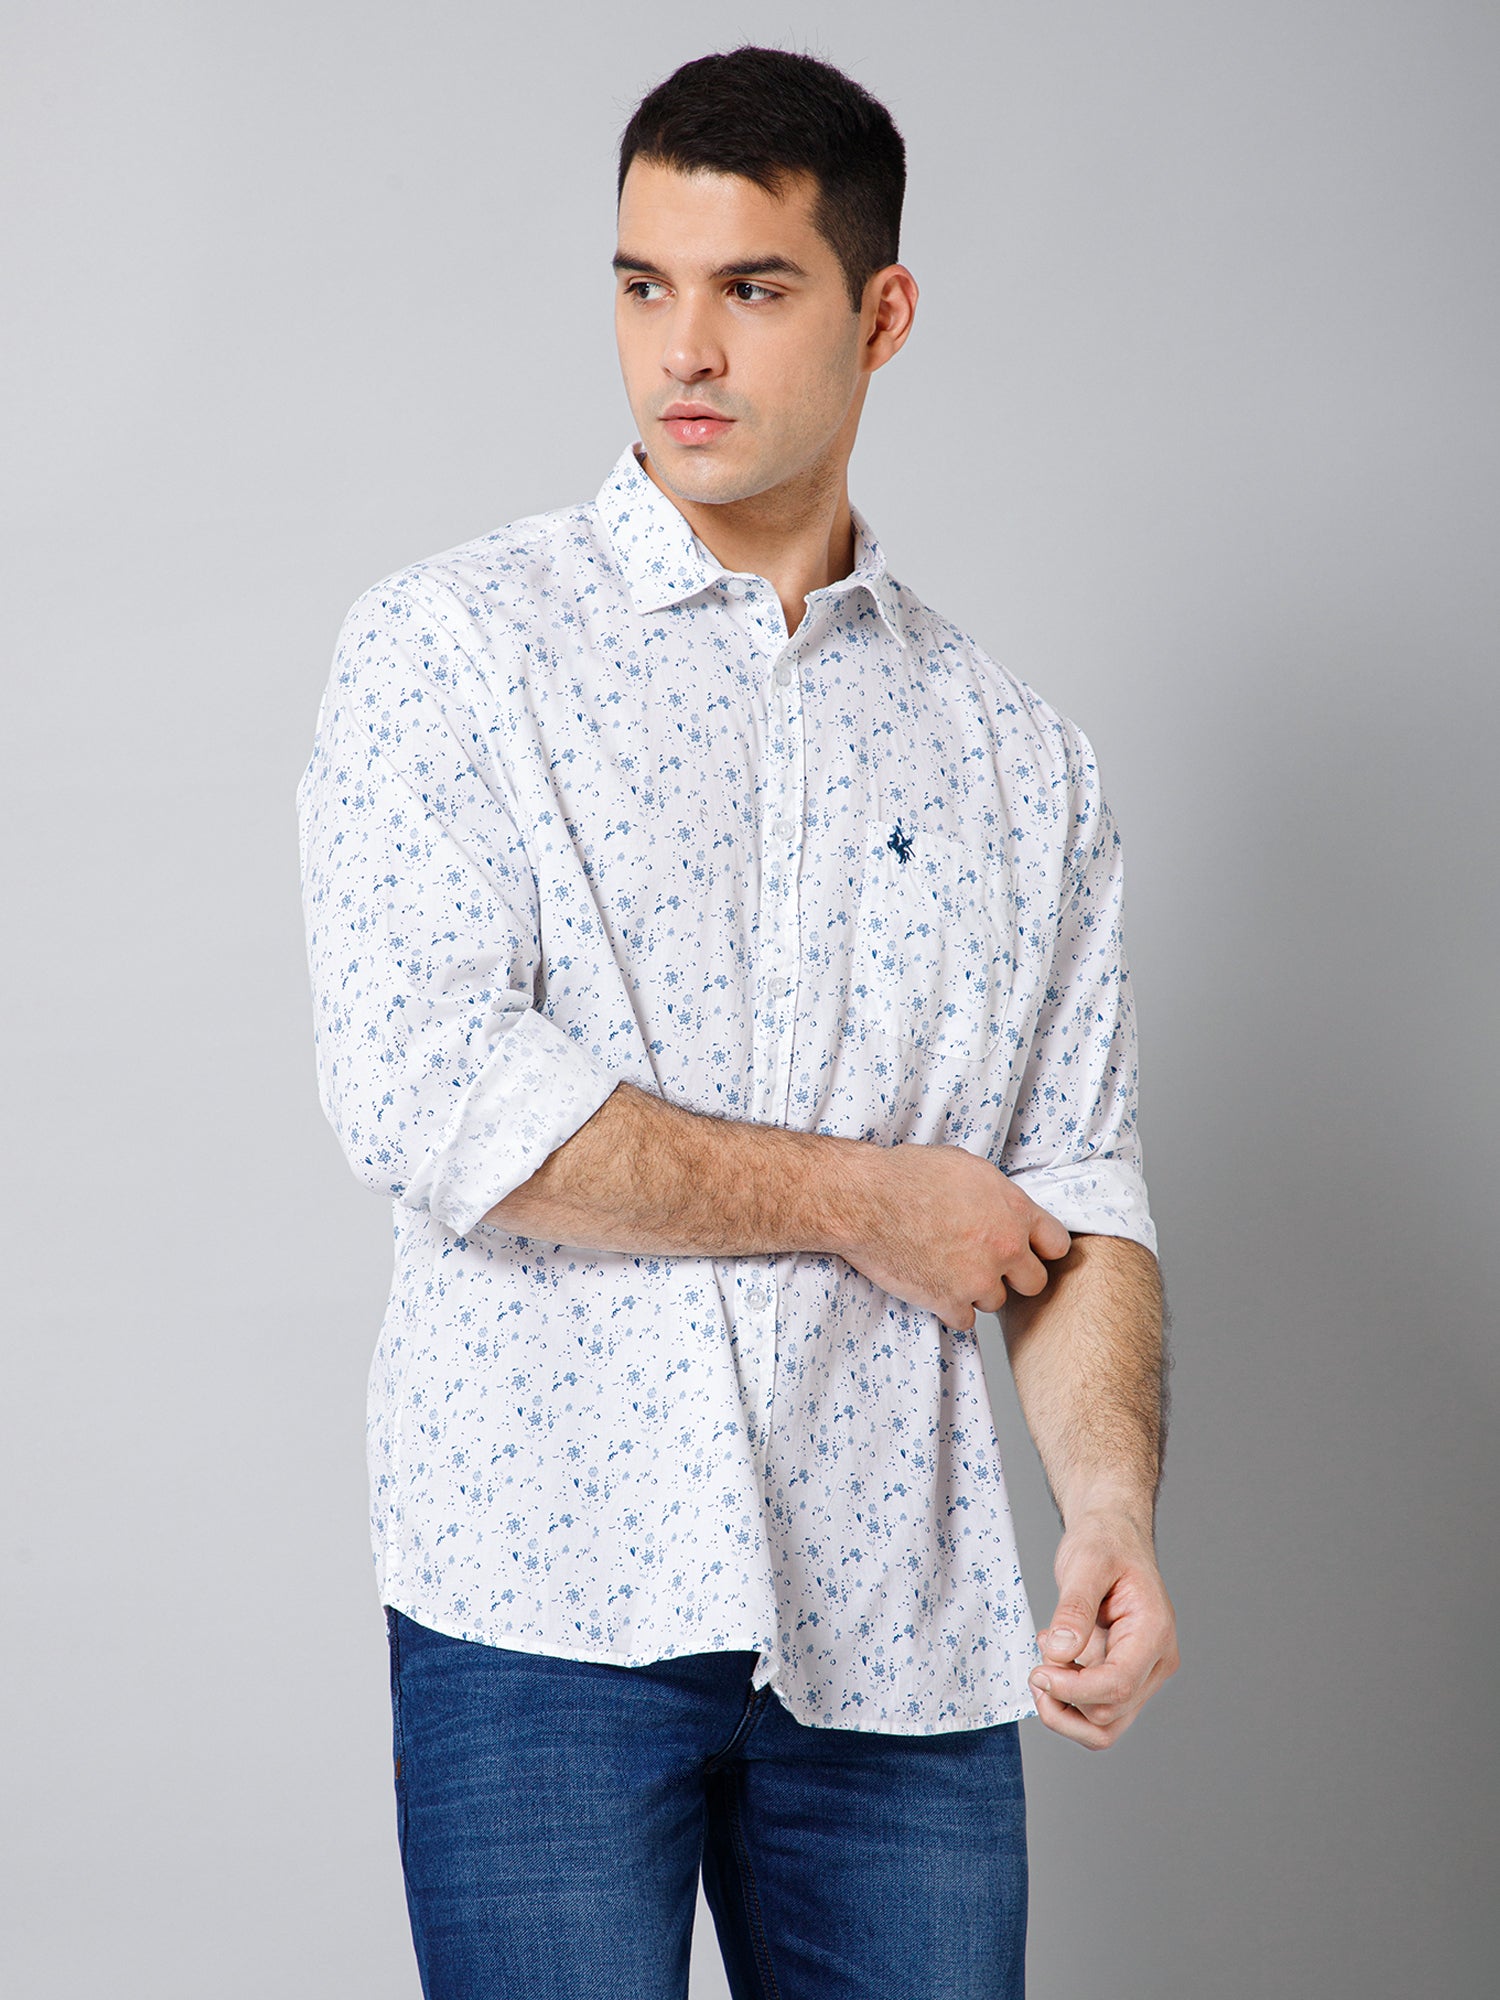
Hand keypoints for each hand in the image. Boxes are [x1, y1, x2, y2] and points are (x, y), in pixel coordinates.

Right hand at [837, 1142, 1071, 1330]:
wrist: (866, 1201)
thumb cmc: (907, 1176)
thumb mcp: (968, 1168)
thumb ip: (998, 1196)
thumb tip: (1006, 1208)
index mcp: (1014, 1210)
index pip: (1057, 1244)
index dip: (1040, 1249)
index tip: (1027, 1251)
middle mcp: (1004, 1247)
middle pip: (1034, 1283)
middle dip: (1013, 1276)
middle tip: (986, 1264)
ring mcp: (978, 1278)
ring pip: (995, 1301)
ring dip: (976, 1291)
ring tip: (947, 1267)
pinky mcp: (949, 1301)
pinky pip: (965, 1319)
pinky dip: (949, 1306)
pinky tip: (933, 1284)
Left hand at [1028, 1509, 1178, 1748]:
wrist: (1113, 1534)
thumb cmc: (1105, 1543)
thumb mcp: (1085, 1563)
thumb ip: (1074, 1609)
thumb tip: (1059, 1652)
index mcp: (1154, 1633)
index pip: (1118, 1685)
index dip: (1074, 1690)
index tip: (1038, 1674)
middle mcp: (1155, 1662)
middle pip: (1109, 1714)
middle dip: (1063, 1700)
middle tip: (1035, 1666)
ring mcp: (1141, 1674)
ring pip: (1104, 1725)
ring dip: (1065, 1710)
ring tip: (1042, 1670)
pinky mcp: (1123, 1677)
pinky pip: (1095, 1709)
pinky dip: (1067, 1699)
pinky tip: (1053, 1661)